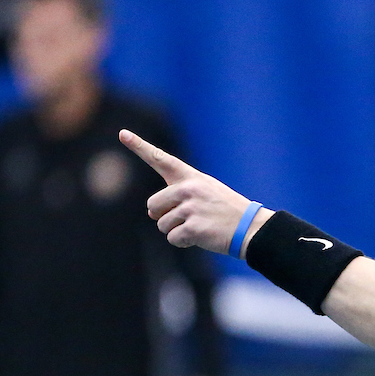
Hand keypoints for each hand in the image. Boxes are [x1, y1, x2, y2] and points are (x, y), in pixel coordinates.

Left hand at [120, 129, 257, 254]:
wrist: (251, 228)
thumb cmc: (227, 211)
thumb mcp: (207, 192)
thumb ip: (178, 196)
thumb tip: (151, 214)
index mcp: (192, 178)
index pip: (161, 159)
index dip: (139, 146)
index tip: (123, 134)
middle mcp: (189, 189)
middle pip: (153, 205)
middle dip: (165, 216)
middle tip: (189, 218)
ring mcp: (191, 208)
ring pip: (162, 224)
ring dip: (176, 230)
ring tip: (200, 226)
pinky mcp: (193, 228)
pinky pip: (172, 238)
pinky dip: (184, 241)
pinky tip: (201, 236)